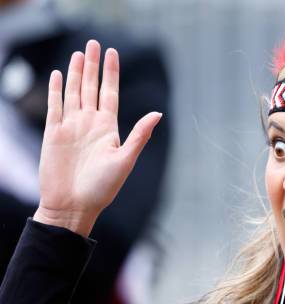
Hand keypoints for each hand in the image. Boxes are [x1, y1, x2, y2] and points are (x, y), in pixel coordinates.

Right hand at [33, 40, 161, 236]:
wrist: (73, 206)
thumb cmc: (102, 188)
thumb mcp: (125, 160)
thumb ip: (139, 135)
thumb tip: (158, 113)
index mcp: (108, 128)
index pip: (110, 93)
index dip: (111, 73)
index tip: (113, 53)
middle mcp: (90, 124)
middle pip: (91, 87)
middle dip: (93, 66)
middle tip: (94, 43)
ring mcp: (71, 127)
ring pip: (73, 92)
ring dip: (76, 72)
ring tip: (79, 53)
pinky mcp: (54, 133)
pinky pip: (54, 106)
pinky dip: (56, 90)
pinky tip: (57, 75)